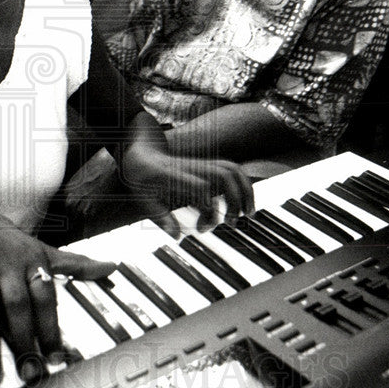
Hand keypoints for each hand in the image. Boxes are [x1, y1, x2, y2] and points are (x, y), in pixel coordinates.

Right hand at [0, 202, 114, 387]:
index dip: (51, 327)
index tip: (57, 358)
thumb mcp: (43, 250)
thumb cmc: (10, 243)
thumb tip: (111, 266)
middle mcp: (6, 267)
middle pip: (17, 307)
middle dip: (23, 341)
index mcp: (32, 262)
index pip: (45, 297)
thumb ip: (75, 263)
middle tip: (29, 374)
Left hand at [120, 146, 254, 234]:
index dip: (207, 205)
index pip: (200, 186)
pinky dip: (243, 184)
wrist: (140, 150)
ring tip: (248, 214)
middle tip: (232, 224)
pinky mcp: (206, 165)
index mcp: (173, 175)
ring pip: (232, 169)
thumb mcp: (143, 199)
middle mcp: (191, 167)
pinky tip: (243, 203)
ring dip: (245, 190)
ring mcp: (200, 164)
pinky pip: (231, 169)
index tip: (201, 228)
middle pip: (223, 175)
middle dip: (234, 199)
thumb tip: (177, 237)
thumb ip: (160, 217)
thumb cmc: (140, 177)